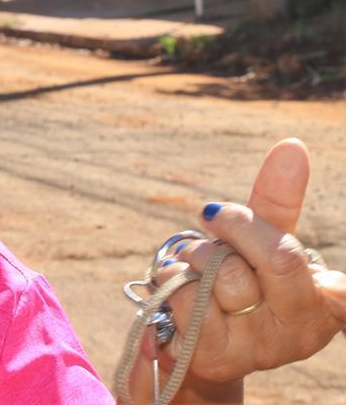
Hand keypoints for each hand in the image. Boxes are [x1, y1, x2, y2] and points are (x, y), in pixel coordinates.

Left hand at [124, 139, 345, 403]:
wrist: (194, 339)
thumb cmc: (237, 282)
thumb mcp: (260, 239)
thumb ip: (277, 199)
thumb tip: (292, 146)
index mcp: (328, 301)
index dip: (339, 285)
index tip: (335, 282)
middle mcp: (303, 331)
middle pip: (279, 256)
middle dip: (237, 227)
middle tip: (215, 221)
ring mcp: (263, 350)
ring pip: (224, 273)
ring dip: (197, 256)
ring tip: (198, 269)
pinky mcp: (218, 357)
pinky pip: (188, 296)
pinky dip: (173, 278)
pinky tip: (180, 290)